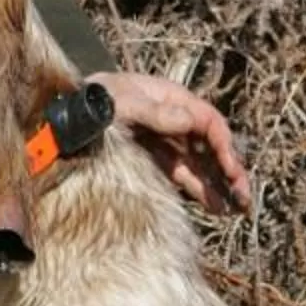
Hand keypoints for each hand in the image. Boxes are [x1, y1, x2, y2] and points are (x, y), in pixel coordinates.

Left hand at [89, 71, 253, 216]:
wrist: (61, 120)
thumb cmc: (90, 104)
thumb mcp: (120, 104)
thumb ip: (154, 112)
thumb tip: (190, 120)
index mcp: (167, 97)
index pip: (207, 121)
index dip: (223, 145)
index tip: (232, 170)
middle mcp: (169, 118)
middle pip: (208, 144)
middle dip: (229, 170)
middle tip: (244, 197)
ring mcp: (161, 140)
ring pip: (198, 163)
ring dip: (217, 184)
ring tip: (235, 208)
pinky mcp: (150, 159)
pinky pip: (180, 174)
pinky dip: (198, 189)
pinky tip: (214, 205)